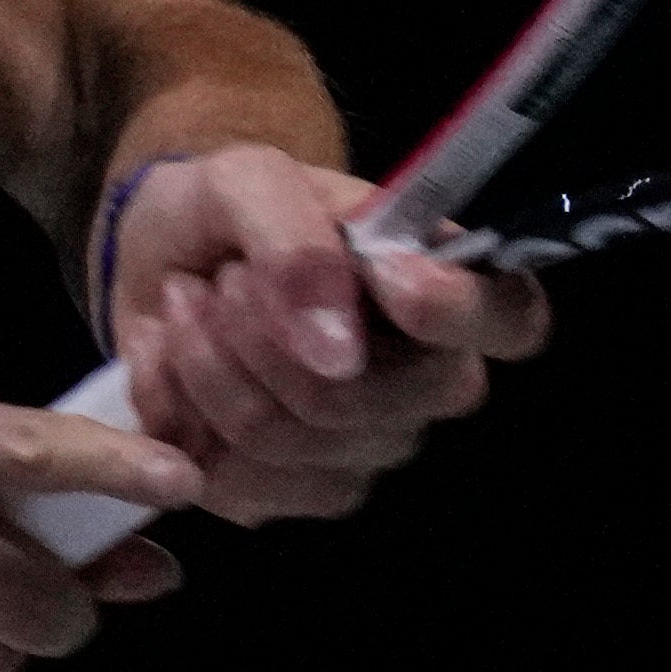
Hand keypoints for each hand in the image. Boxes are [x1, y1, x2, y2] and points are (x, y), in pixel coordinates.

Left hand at [104, 146, 551, 522]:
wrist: (157, 260)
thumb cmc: (226, 211)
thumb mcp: (247, 180)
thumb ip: (296, 241)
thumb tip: (340, 356)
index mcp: (442, 285)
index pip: (513, 319)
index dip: (461, 311)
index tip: (385, 275)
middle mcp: (425, 378)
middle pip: (389, 400)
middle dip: (274, 332)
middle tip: (225, 275)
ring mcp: (367, 445)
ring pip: (296, 440)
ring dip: (213, 362)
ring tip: (189, 302)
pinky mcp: (295, 491)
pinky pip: (244, 484)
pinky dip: (184, 412)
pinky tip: (176, 363)